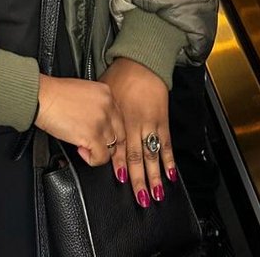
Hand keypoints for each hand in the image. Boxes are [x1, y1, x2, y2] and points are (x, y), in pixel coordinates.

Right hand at [35, 74, 124, 166]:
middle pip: (120, 133)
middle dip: (110, 144)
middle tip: (98, 148)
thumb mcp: (82, 92)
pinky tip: (80, 151)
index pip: (119, 118)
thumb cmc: (54, 94)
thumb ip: (95, 105)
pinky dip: (92, 159)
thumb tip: (97, 123)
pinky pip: (101, 157)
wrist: (42, 97)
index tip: (105, 138)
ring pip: (111, 146)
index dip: (111, 130)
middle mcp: (108, 106)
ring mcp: (102, 121)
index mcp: (106, 93)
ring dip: (97, 150)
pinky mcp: (93, 135)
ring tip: (84, 146)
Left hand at [100, 59, 174, 206]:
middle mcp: (134, 124)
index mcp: (118, 118)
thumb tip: (88, 127)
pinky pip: (166, 143)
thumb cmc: (119, 74)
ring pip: (152, 155)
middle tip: (141, 198)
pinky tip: (171, 174)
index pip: (117, 147)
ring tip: (157, 194)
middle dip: (138, 180)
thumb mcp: (101, 92)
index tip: (119, 180)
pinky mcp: (162, 119)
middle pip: (136, 157)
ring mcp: (150, 123)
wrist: (141, 60)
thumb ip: (98, 113)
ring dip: (155, 176)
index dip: (118, 165)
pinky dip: (169, 160)